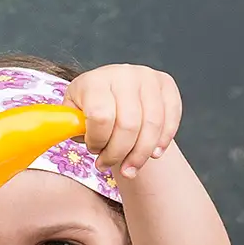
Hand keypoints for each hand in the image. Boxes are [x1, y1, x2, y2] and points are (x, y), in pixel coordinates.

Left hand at [65, 64, 182, 179]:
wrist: (112, 89)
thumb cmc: (89, 107)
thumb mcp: (73, 114)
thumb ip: (72, 126)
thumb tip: (78, 136)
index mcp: (94, 81)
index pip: (101, 117)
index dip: (98, 141)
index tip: (93, 150)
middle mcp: (123, 74)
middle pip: (128, 125)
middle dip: (118, 154)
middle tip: (108, 165)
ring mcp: (147, 77)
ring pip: (152, 125)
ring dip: (141, 155)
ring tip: (130, 169)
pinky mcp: (167, 84)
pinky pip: (171, 118)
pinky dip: (163, 141)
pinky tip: (153, 154)